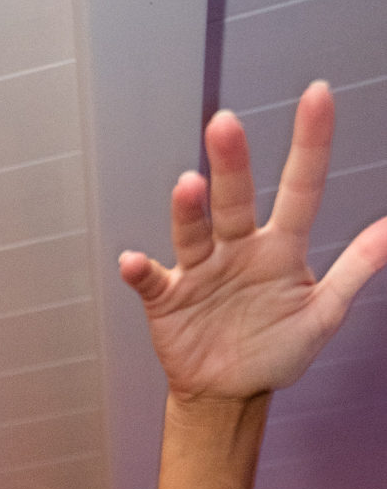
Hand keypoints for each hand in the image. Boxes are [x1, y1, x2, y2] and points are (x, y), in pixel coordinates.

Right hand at [121, 82, 386, 398]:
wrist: (229, 394)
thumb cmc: (275, 351)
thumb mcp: (323, 314)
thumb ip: (355, 269)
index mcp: (280, 247)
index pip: (300, 187)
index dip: (310, 143)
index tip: (318, 95)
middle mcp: (238, 248)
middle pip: (236, 199)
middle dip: (232, 162)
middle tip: (225, 124)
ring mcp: (201, 270)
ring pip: (194, 231)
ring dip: (188, 210)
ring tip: (189, 188)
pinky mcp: (168, 299)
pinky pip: (152, 281)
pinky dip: (140, 271)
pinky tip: (133, 262)